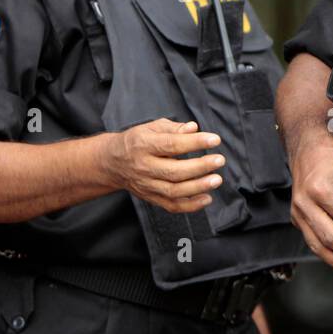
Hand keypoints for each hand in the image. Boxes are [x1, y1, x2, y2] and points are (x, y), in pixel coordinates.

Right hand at [102, 118, 223, 213]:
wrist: (113, 163)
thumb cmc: (137, 141)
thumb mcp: (151, 127)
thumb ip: (173, 128)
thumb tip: (193, 128)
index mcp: (143, 145)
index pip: (171, 145)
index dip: (195, 143)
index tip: (215, 140)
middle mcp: (144, 167)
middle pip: (173, 171)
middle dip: (200, 167)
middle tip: (219, 160)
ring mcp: (147, 185)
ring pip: (173, 191)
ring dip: (198, 187)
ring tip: (216, 180)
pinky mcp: (151, 198)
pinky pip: (172, 206)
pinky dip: (191, 206)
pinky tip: (207, 198)